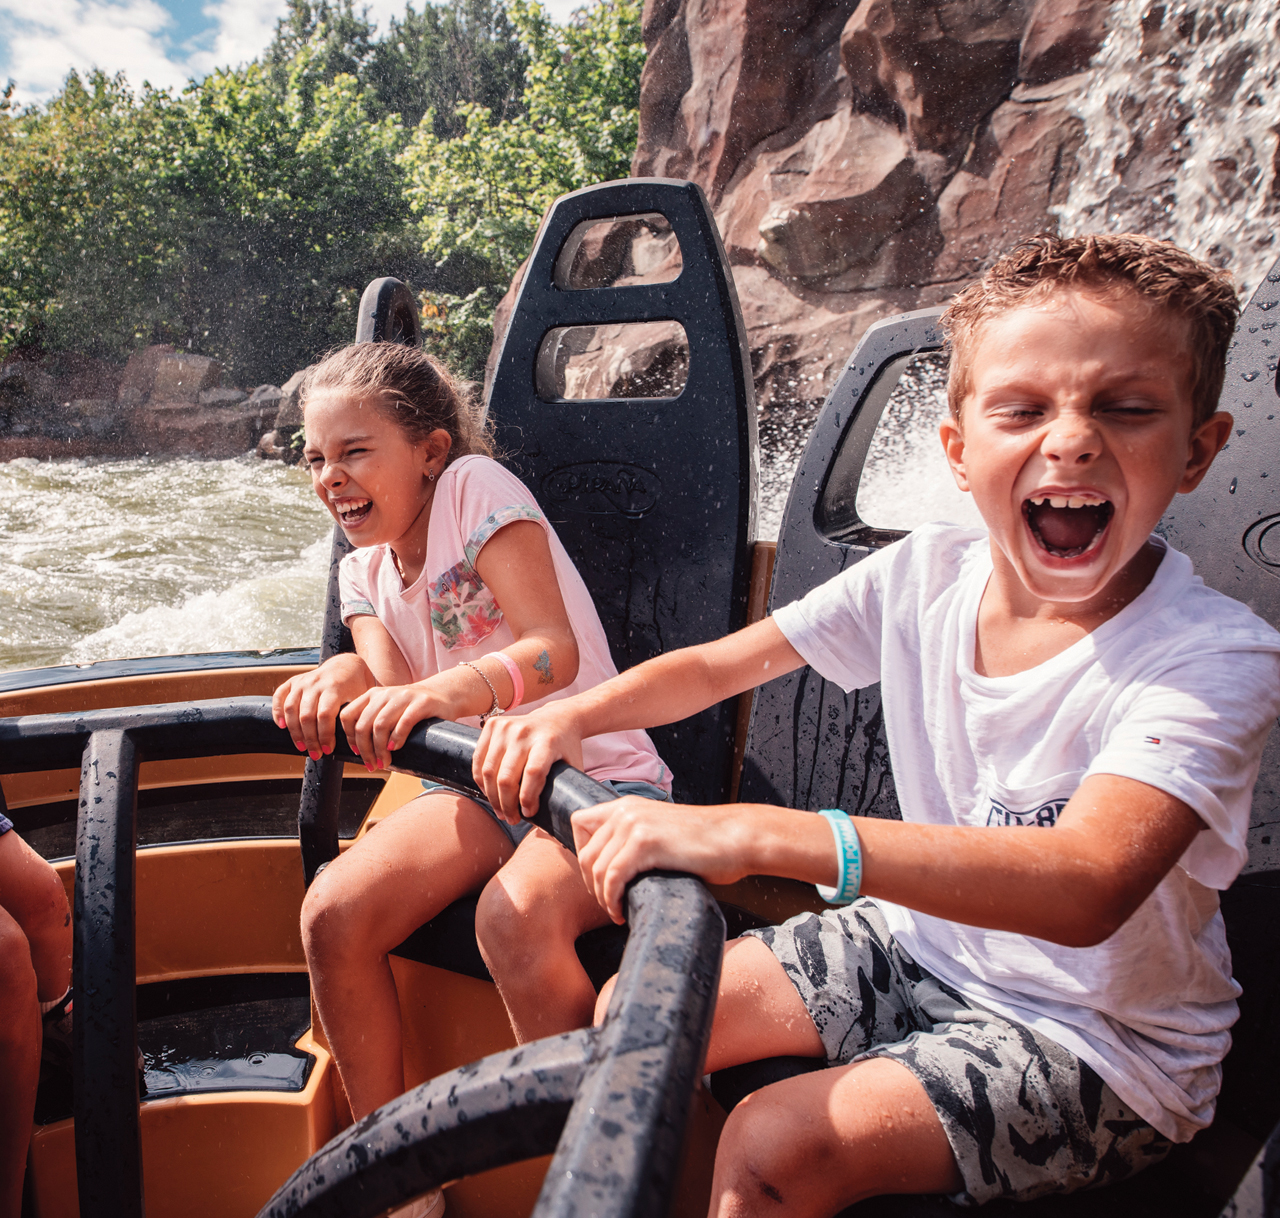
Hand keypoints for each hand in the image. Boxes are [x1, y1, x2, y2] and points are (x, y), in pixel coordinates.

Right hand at [272, 653, 374, 758]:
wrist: (346, 666)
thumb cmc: (356, 686)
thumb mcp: (361, 699)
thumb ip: (356, 718)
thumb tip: (354, 744)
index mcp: (335, 687)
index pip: (324, 715)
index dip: (324, 735)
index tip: (328, 750)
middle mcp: (316, 683)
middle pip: (306, 715)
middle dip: (310, 739)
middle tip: (315, 754)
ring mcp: (303, 681)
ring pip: (290, 708)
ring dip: (294, 731)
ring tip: (301, 746)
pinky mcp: (294, 681)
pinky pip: (279, 695)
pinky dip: (277, 711)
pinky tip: (282, 726)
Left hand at [339, 683, 445, 771]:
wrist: (443, 694)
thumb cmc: (413, 709)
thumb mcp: (389, 709)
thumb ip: (373, 721)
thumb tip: (358, 750)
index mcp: (372, 695)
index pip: (348, 716)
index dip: (349, 738)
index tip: (357, 753)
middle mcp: (385, 694)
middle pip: (363, 725)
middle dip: (365, 750)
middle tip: (372, 765)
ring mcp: (403, 696)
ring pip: (380, 725)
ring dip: (380, 749)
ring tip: (385, 761)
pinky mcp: (421, 702)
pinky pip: (403, 722)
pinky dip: (397, 738)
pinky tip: (396, 748)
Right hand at [473, 706, 585, 824]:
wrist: (558, 718)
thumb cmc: (565, 748)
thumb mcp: (574, 766)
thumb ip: (566, 790)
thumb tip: (556, 824)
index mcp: (548, 741)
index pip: (533, 774)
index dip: (528, 799)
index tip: (529, 814)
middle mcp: (525, 732)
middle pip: (506, 777)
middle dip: (507, 805)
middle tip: (512, 819)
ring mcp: (506, 727)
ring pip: (489, 771)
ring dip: (492, 797)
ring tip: (501, 811)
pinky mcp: (492, 724)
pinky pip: (479, 760)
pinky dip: (481, 781)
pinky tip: (490, 792)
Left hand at [571, 799, 745, 922]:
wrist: (735, 837)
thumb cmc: (704, 842)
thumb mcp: (660, 831)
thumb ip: (635, 839)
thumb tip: (612, 866)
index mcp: (626, 805)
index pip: (579, 822)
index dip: (581, 853)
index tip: (597, 877)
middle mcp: (625, 810)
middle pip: (585, 852)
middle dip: (591, 883)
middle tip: (609, 901)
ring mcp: (634, 824)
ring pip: (596, 868)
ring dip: (602, 897)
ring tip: (616, 910)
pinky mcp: (645, 843)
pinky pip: (613, 877)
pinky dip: (612, 900)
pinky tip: (622, 912)